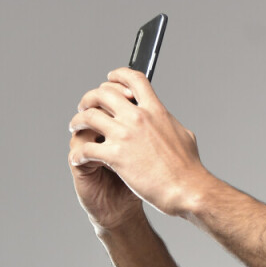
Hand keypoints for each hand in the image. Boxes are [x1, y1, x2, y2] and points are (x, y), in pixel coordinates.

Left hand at [67, 67, 210, 219]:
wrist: (189, 190)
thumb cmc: (189, 170)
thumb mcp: (184, 136)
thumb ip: (169, 124)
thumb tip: (167, 121)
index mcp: (155, 111)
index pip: (133, 79)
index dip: (118, 75)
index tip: (110, 79)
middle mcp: (138, 118)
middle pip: (104, 93)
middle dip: (90, 97)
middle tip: (85, 106)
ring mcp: (125, 136)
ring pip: (89, 116)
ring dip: (78, 120)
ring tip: (75, 128)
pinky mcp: (116, 156)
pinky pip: (87, 148)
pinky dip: (79, 153)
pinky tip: (79, 157)